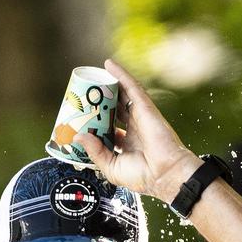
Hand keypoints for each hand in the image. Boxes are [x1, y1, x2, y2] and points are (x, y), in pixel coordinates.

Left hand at [75, 58, 202, 203]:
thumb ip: (95, 151)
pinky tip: (109, 66)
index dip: (96, 122)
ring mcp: (140, 117)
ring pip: (121, 96)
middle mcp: (134, 128)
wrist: (163, 174)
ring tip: (92, 78)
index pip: (109, 128)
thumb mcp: (110, 167)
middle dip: (99, 102)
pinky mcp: (145, 108)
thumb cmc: (143, 176)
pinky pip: (131, 87)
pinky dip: (121, 75)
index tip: (82, 119)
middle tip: (84, 96)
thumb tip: (78, 137)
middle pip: (113, 109)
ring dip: (108, 85)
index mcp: (127, 144)